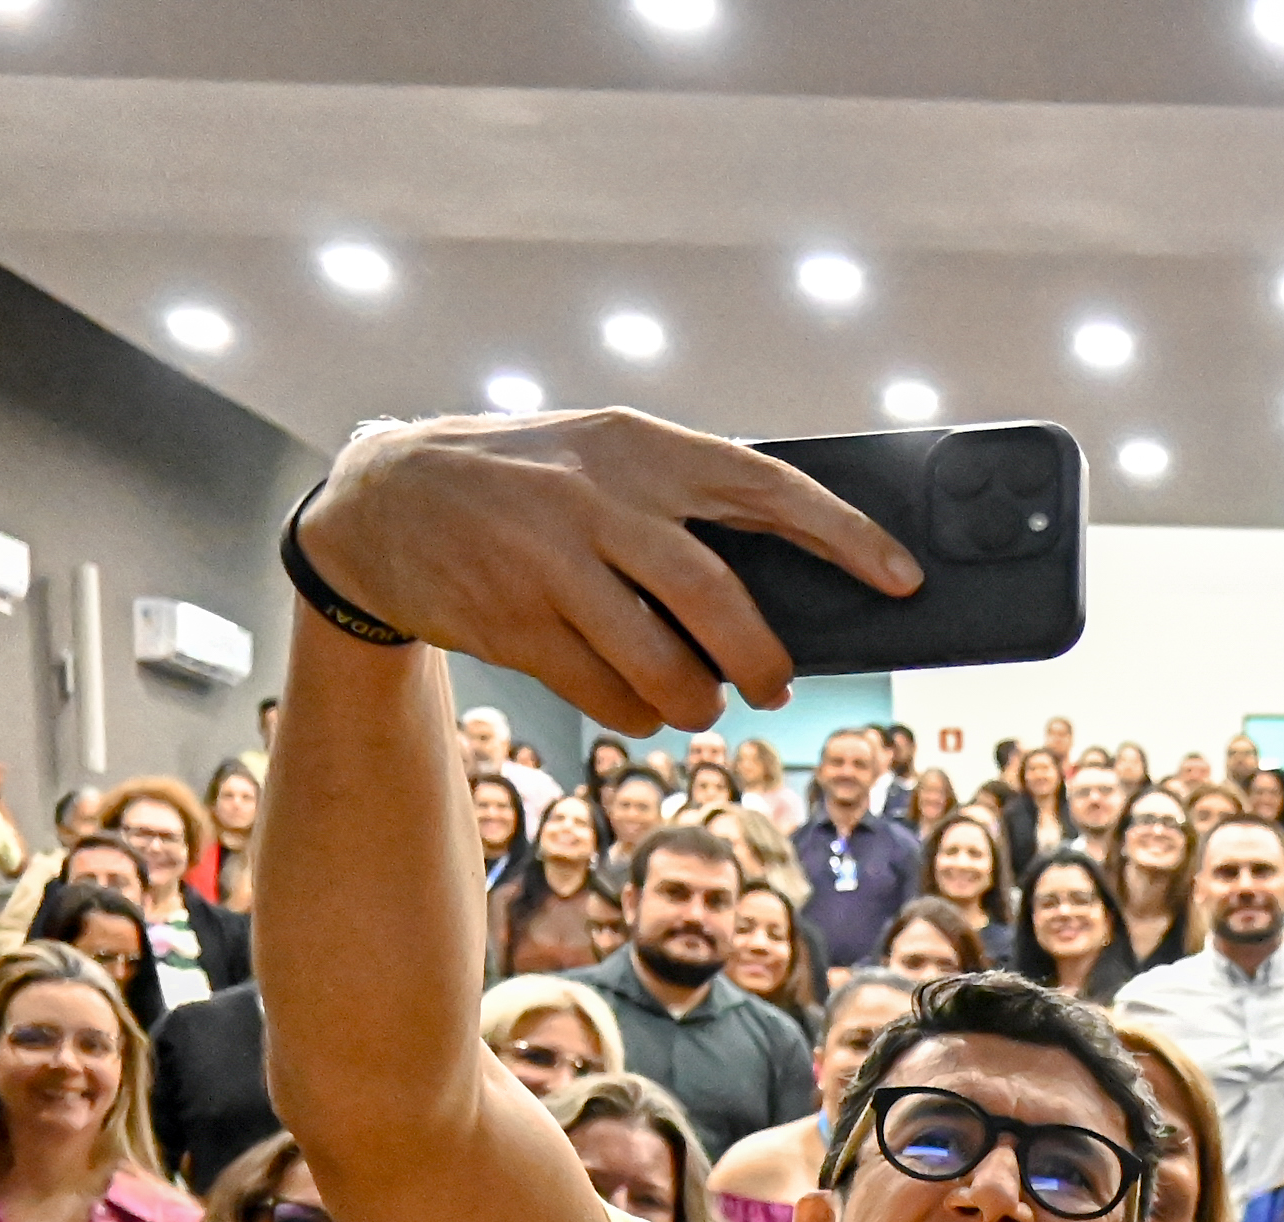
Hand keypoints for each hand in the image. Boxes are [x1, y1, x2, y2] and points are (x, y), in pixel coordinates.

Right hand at [293, 408, 923, 735]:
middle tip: (773, 683)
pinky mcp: (514, 624)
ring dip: (696, 701)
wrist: (383, 501)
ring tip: (699, 699)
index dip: (845, 536)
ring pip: (663, 663)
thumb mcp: (603, 454)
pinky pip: (606, 694)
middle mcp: (600, 499)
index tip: (901, 577)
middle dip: (762, 660)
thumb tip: (786, 577)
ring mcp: (552, 564)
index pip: (767, 486)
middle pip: (718, 598)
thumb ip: (682, 500)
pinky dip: (637, 712)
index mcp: (641, 446)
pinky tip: (637, 702)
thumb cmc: (524, 478)